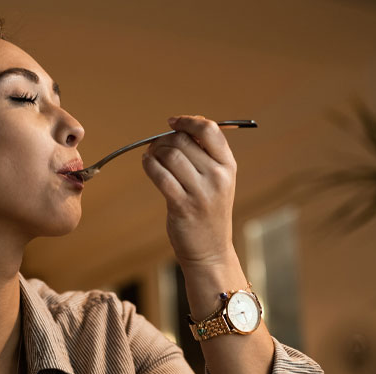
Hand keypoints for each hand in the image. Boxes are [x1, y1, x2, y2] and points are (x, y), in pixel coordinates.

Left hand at [141, 115, 237, 267]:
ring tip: (150, 156)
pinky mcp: (182, 206)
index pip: (210, 130)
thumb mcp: (218, 181)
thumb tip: (179, 127)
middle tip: (156, 146)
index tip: (172, 122)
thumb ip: (204, 154)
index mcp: (228, 166)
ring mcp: (201, 192)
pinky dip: (148, 165)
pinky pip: (160, 175)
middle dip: (164, 139)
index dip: (188, 121)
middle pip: (183, 141)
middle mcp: (217, 177)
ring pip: (170, 155)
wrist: (210, 250)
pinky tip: (147, 164)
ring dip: (154, 151)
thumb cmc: (209, 211)